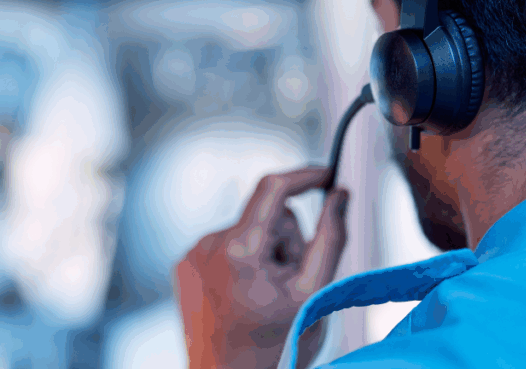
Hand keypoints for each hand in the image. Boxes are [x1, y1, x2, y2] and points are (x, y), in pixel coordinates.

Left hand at [174, 167, 350, 368]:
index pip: (273, 188)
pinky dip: (245, 263)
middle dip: (287, 241)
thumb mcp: (314, 293)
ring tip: (267, 297)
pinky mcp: (186, 267)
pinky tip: (246, 297)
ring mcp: (192, 256)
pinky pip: (227, 246)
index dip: (305, 176)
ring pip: (249, 231)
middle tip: (291, 284)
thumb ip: (331, 237)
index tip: (328, 176)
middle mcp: (206, 245)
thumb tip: (340, 195)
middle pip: (266, 216)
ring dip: (267, 256)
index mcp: (237, 250)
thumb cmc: (275, 350)